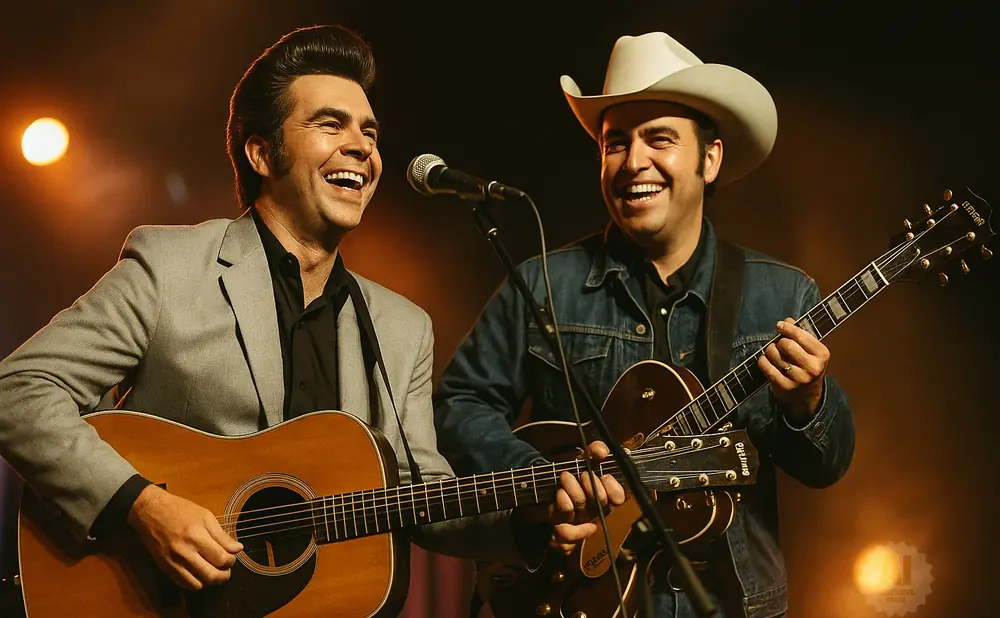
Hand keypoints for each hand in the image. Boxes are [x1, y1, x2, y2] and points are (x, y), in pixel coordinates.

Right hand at [127, 484, 242, 590]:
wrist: (150, 511)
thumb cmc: (180, 510)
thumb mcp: (205, 516)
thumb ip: (221, 535)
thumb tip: (237, 548)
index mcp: (197, 536)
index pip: (221, 558)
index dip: (231, 561)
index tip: (232, 556)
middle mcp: (185, 552)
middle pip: (211, 576)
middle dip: (224, 575)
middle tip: (227, 569)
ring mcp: (173, 562)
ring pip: (198, 584)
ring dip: (210, 582)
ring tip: (214, 572)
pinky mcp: (165, 567)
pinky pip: (183, 584)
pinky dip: (196, 583)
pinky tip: (200, 574)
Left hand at [548, 441, 625, 553]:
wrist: (545, 484)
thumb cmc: (570, 471)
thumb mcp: (584, 455)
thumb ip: (596, 449)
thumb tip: (601, 452)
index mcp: (606, 494)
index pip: (619, 498)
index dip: (614, 489)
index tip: (605, 476)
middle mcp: (595, 510)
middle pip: (600, 502)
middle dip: (590, 484)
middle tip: (581, 473)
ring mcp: (580, 520)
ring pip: (581, 509)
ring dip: (572, 489)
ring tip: (565, 477)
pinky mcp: (564, 528)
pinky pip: (566, 529)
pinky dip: (562, 506)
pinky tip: (559, 495)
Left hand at [758, 318, 828, 420]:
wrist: (806, 395)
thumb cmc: (807, 367)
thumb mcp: (811, 351)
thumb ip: (801, 334)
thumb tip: (787, 321)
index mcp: (822, 355)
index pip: (800, 335)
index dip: (787, 328)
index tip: (780, 325)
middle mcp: (812, 368)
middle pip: (786, 344)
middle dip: (779, 341)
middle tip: (779, 345)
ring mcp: (798, 379)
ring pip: (773, 354)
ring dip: (770, 351)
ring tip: (774, 354)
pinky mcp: (784, 386)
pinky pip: (765, 365)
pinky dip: (763, 360)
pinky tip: (767, 361)